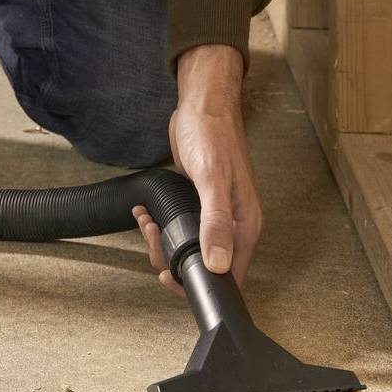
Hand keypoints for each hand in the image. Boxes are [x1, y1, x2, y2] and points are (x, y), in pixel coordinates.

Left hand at [131, 43, 260, 295]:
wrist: (202, 106)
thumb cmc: (212, 136)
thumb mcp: (212, 179)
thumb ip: (216, 223)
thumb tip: (219, 265)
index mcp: (245, 226)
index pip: (230, 276)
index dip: (200, 284)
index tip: (170, 276)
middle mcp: (234, 226)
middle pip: (205, 267)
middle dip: (172, 260)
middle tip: (152, 237)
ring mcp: (216, 218)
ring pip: (188, 250)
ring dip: (161, 243)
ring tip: (146, 222)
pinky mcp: (198, 207)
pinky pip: (180, 230)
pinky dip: (160, 228)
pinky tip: (145, 214)